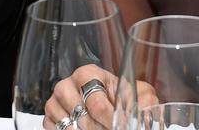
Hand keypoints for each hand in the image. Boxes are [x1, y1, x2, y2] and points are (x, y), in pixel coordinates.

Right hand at [42, 64, 157, 129]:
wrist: (108, 106)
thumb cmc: (120, 97)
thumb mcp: (137, 93)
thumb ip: (144, 99)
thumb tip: (148, 108)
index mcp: (87, 74)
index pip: (95, 101)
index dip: (108, 118)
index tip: (116, 124)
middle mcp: (68, 85)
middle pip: (80, 114)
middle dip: (97, 127)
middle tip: (108, 128)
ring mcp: (56, 101)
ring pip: (66, 123)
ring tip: (96, 129)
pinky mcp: (50, 117)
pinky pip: (54, 128)